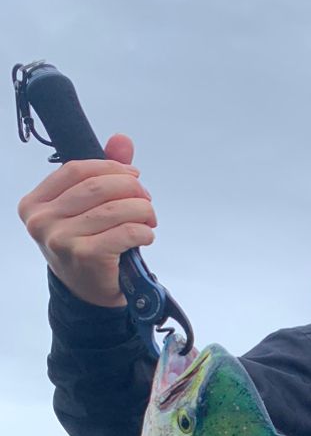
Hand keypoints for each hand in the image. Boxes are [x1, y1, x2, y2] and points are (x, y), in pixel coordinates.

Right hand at [17, 134, 155, 306]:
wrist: (88, 295)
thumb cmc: (86, 247)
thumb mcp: (87, 209)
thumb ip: (103, 173)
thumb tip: (122, 140)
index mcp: (35, 203)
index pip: (75, 170)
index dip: (109, 167)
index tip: (133, 175)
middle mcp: (42, 221)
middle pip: (97, 187)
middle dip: (131, 188)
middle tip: (146, 199)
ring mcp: (60, 239)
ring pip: (115, 209)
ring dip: (142, 211)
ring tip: (150, 218)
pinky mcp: (84, 255)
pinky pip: (125, 232)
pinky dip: (143, 231)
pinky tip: (146, 235)